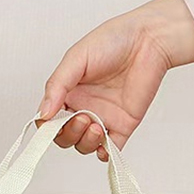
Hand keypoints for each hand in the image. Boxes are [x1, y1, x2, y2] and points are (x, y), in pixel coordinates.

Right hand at [38, 0, 193, 160]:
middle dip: (69, 134)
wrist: (149, 39)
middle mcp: (83, 106)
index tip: (53, 122)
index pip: (49, 120)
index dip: (48, 127)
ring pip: (85, 145)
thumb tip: (43, 113)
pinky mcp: (123, 125)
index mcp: (68, 92)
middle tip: (81, 118)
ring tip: (96, 126)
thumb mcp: (76, 58)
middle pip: (65, 136)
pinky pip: (110, 149)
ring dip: (86, 142)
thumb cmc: (114, 40)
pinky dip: (105, 154)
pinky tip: (104, 147)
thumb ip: (57, 86)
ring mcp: (103, 117)